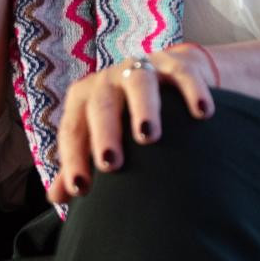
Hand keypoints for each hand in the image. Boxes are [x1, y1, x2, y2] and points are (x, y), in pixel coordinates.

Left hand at [45, 46, 215, 203]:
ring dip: (143, 108)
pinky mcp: (174, 63)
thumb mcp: (97, 136)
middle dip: (105, 133)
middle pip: (102, 104)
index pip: (73, 130)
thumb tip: (57, 197)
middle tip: (111, 163)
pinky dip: (193, 90)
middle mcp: (109, 81)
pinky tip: (202, 113)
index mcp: (84, 99)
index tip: (80, 188)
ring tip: (149, 135)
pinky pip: (183, 72)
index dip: (73, 159)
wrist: (158, 76)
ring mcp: (142, 68)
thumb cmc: (120, 117)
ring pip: (140, 82)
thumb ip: (78, 164)